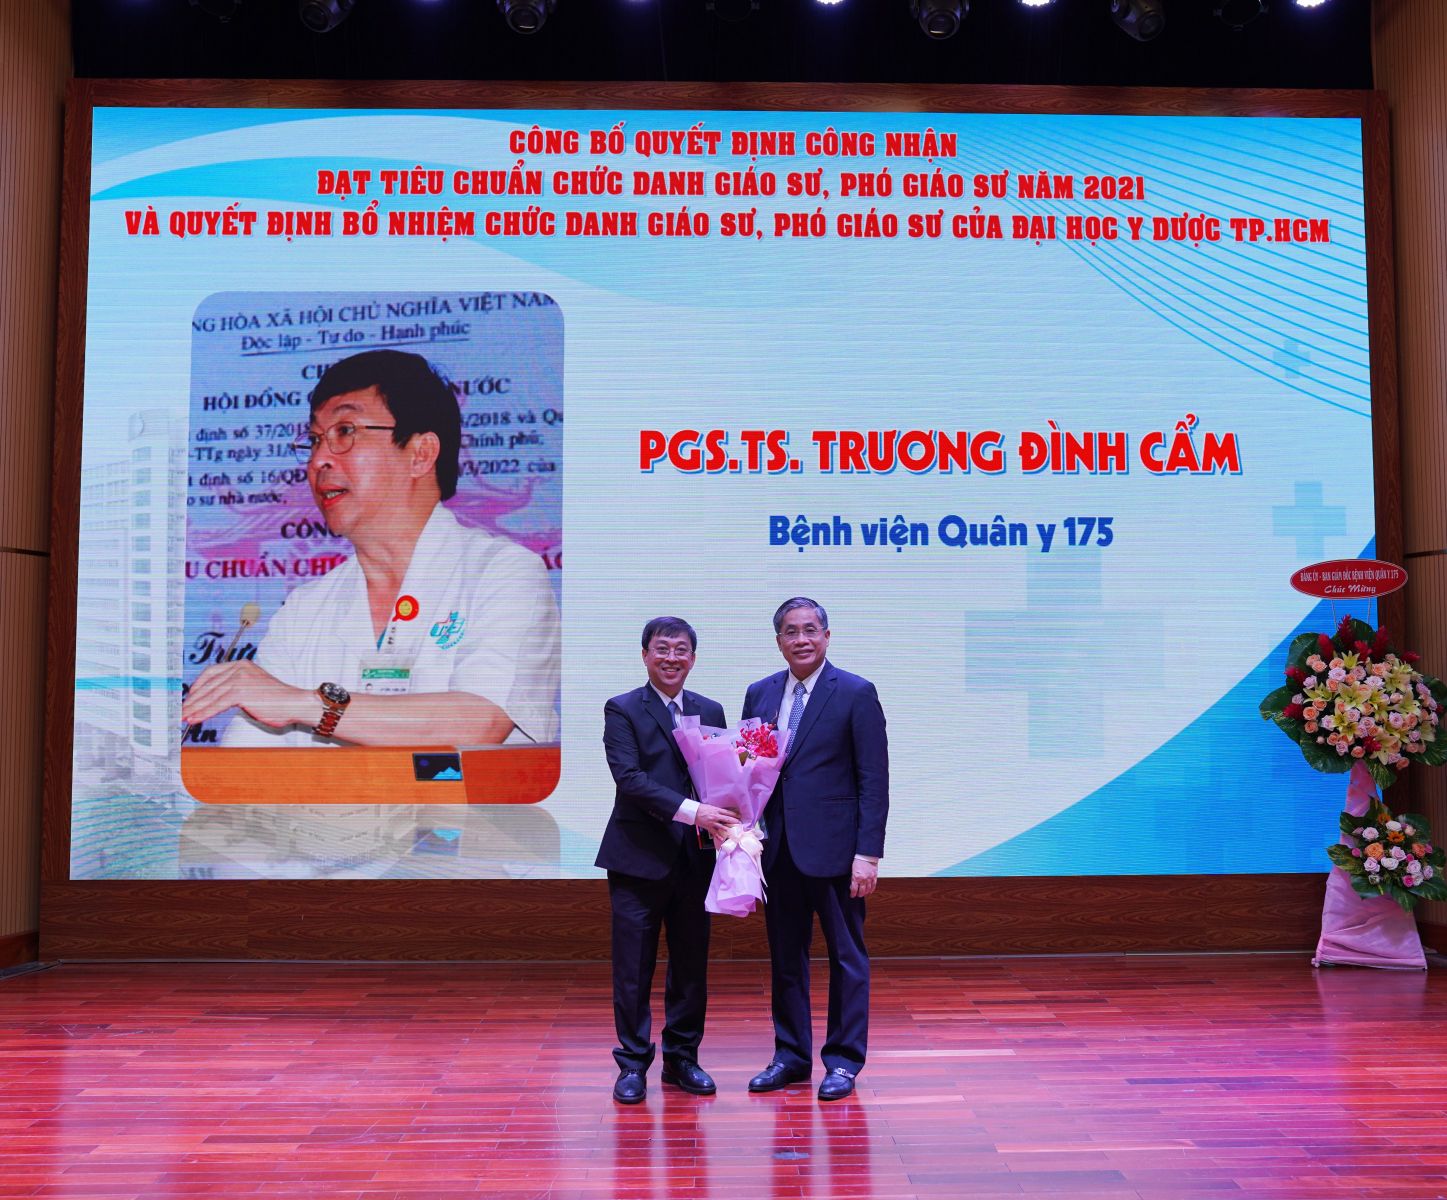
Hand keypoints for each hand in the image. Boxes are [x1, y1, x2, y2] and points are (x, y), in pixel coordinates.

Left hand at [181, 661, 313, 728]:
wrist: (295, 704)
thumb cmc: (277, 701)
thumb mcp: (252, 689)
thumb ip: (234, 690)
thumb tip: (213, 701)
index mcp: (242, 664)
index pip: (211, 673)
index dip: (197, 686)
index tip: (189, 698)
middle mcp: (239, 668)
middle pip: (208, 685)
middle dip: (192, 700)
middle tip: (181, 711)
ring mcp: (240, 678)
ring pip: (210, 696)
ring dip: (194, 708)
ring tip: (184, 717)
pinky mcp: (241, 691)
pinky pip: (216, 704)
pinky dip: (203, 713)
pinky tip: (195, 718)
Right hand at [695, 803, 740, 840]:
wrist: (694, 812)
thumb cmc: (702, 808)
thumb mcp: (711, 807)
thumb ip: (718, 810)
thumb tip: (724, 812)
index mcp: (717, 810)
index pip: (728, 812)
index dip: (734, 814)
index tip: (739, 816)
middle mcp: (716, 816)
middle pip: (727, 819)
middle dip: (734, 821)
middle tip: (740, 823)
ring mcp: (712, 822)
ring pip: (722, 826)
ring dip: (728, 829)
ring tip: (734, 831)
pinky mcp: (709, 827)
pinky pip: (714, 832)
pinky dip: (718, 836)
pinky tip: (722, 839)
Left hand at [850, 857, 877, 898]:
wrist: (866, 855)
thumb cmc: (858, 860)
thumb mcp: (852, 869)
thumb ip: (853, 877)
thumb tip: (852, 884)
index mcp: (856, 877)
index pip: (854, 889)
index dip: (853, 894)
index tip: (852, 895)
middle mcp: (863, 879)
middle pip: (861, 891)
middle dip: (859, 894)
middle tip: (858, 895)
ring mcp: (870, 878)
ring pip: (868, 889)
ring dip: (865, 893)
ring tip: (863, 894)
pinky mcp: (874, 876)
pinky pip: (874, 885)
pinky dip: (872, 889)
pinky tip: (870, 891)